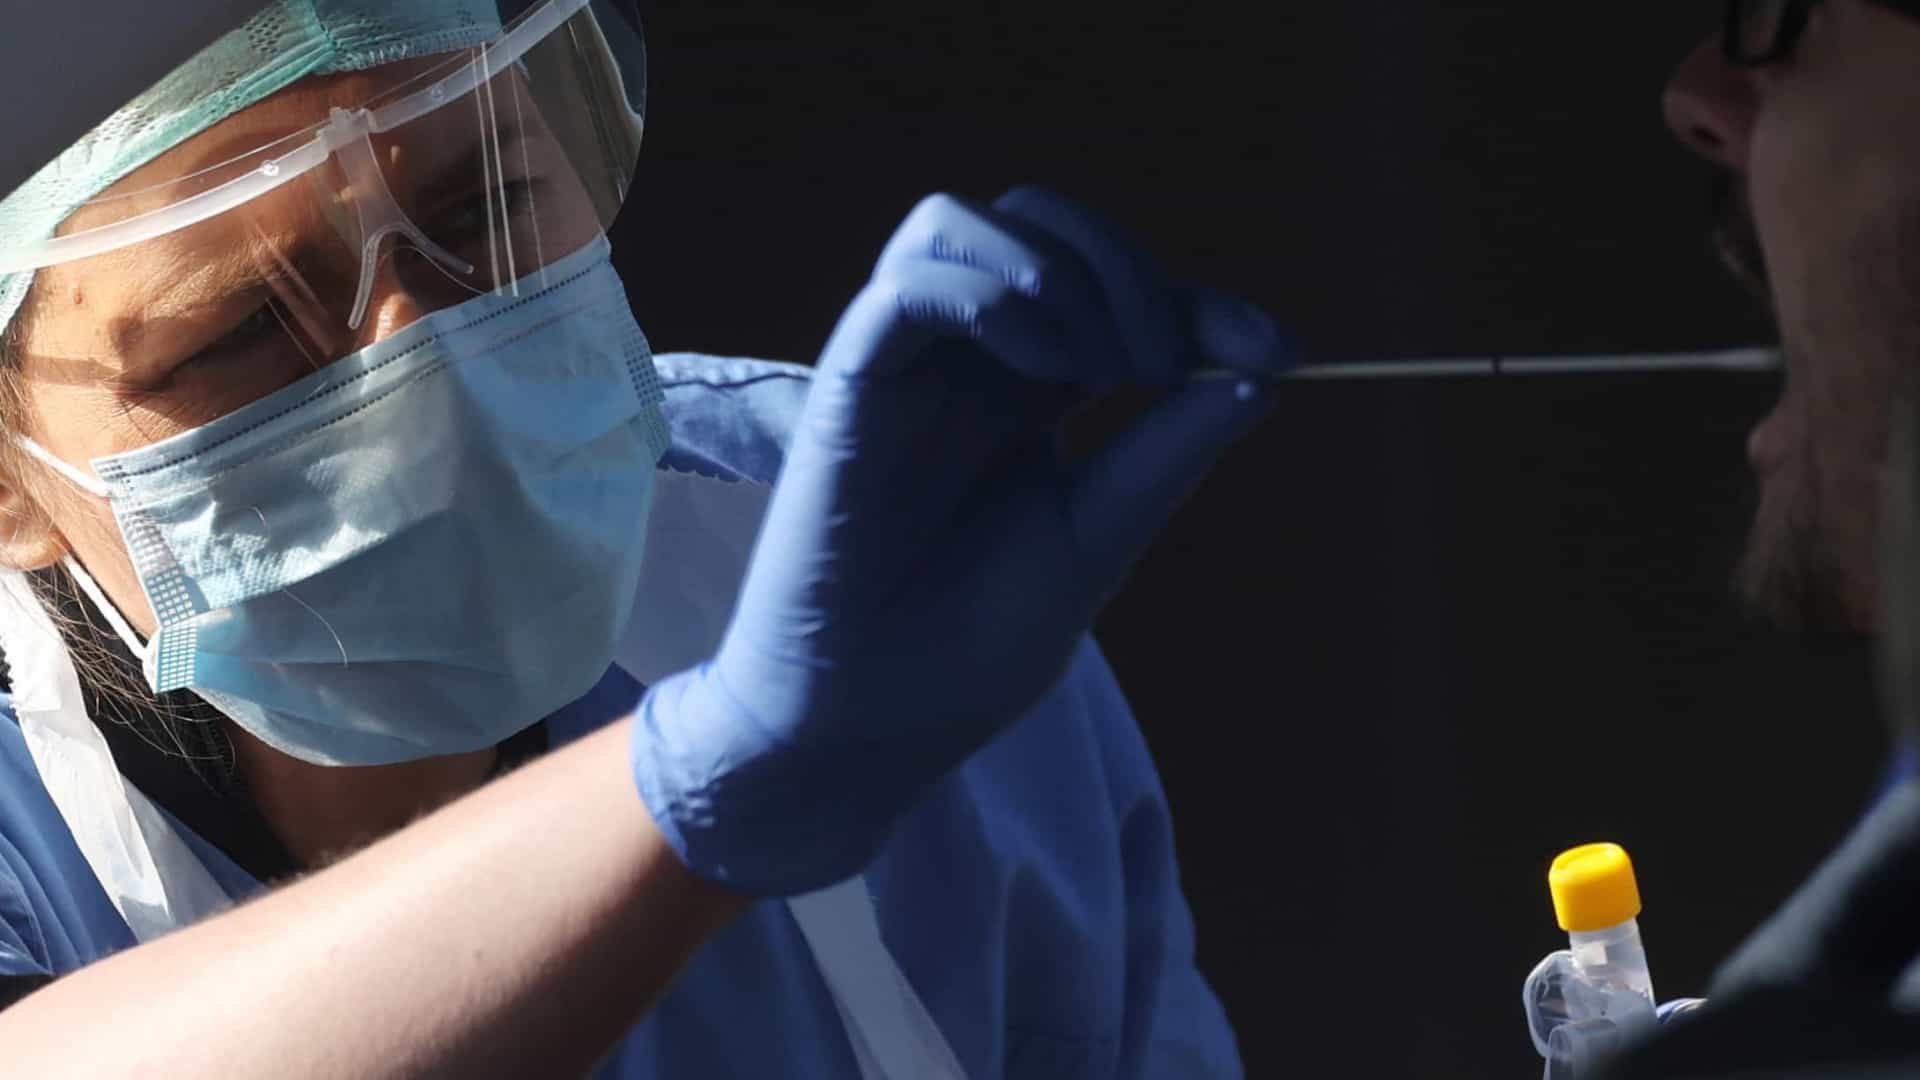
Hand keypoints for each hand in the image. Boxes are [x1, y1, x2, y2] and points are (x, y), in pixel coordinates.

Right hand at [631, 187, 1296, 895]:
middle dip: (1126, 268)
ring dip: (1055, 268)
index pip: (1110, 287)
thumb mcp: (1100, 537)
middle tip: (1162, 365)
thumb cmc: (973, 644)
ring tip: (1099, 367)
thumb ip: (1169, 449)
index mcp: (1028, 390)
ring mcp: (906, 367)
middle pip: (1038, 222)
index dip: (1195, 298)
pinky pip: (909, 286)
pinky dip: (990, 298)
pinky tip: (1042, 373)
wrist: (875, 725)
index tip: (1276, 349)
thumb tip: (1264, 371)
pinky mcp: (851, 387)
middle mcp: (965, 362)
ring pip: (957, 223)